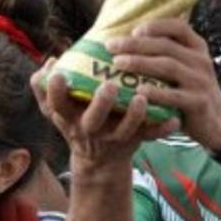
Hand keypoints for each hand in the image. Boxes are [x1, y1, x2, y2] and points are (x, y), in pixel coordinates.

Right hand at [33, 62, 179, 167]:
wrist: (99, 159)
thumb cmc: (78, 119)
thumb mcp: (59, 108)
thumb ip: (46, 87)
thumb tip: (50, 61)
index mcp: (69, 117)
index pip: (57, 105)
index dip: (55, 92)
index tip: (59, 74)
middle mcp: (90, 129)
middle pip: (92, 120)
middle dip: (100, 104)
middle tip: (109, 86)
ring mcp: (114, 137)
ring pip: (124, 130)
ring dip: (134, 115)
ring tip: (141, 97)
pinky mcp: (135, 140)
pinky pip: (150, 137)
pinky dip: (162, 129)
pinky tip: (174, 119)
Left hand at [107, 19, 220, 151]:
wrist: (217, 120)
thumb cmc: (191, 90)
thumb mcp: (186, 66)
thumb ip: (168, 53)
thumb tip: (128, 40)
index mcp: (197, 48)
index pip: (179, 27)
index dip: (156, 26)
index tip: (134, 30)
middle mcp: (201, 60)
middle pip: (166, 46)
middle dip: (136, 44)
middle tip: (111, 47)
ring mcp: (201, 81)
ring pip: (168, 66)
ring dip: (141, 63)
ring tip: (118, 63)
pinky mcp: (199, 102)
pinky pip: (174, 96)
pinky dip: (156, 93)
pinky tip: (138, 91)